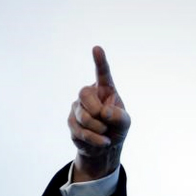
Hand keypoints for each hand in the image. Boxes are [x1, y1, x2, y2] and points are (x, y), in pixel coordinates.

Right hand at [68, 46, 130, 181]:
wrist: (105, 147)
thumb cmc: (117, 128)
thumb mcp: (125, 122)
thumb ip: (119, 116)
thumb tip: (104, 113)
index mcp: (105, 89)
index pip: (102, 73)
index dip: (100, 61)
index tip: (97, 48)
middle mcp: (90, 94)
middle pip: (84, 94)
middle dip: (96, 111)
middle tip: (105, 121)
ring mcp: (78, 107)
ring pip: (83, 116)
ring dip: (98, 128)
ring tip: (105, 132)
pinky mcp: (71, 121)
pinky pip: (80, 130)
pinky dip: (94, 139)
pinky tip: (102, 141)